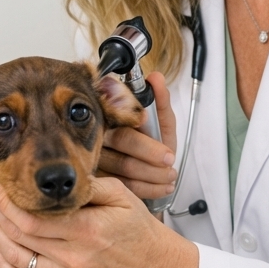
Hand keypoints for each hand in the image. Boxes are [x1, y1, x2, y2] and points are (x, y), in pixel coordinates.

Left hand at [0, 176, 197, 267]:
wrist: (151, 264)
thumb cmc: (135, 226)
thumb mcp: (120, 194)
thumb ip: (87, 184)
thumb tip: (53, 178)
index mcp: (88, 231)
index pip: (32, 220)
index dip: (7, 204)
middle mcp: (75, 259)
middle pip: (18, 238)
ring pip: (15, 260)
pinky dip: (2, 264)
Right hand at [98, 71, 177, 201]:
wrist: (152, 171)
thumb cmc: (153, 144)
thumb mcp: (162, 123)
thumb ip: (161, 102)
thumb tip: (156, 78)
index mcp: (113, 118)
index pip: (121, 122)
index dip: (142, 137)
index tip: (164, 146)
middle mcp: (100, 138)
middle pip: (122, 145)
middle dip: (150, 154)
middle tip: (169, 160)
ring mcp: (97, 161)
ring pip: (124, 169)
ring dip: (153, 174)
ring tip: (171, 175)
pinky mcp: (101, 183)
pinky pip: (125, 187)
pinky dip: (149, 188)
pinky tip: (164, 186)